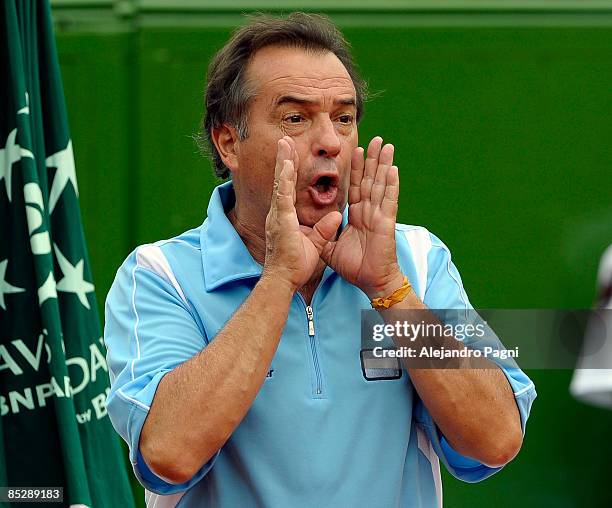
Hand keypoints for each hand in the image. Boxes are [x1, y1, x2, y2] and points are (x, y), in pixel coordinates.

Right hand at [262, 136, 341, 291]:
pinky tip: (286, 164)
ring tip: (285, 143)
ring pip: (280, 183)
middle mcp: (279, 213)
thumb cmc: (294, 265)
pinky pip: (283, 195)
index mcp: (285, 217)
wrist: (283, 280)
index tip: (292, 154)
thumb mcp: (314, 243)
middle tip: (285, 140)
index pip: (289, 189)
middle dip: (284, 159)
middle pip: (282, 181)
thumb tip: (336, 216)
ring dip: (283, 162)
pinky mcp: (280, 220)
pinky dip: (284, 178)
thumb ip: (323, 228)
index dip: (291, 171)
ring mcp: (277, 215)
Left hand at [319, 136, 405, 298]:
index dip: (355, 169)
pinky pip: (389, 200)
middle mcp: (369, 211)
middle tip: (376, 139)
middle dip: (372, 159)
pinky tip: (393, 168)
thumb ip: (322, 235)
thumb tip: (310, 225)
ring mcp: (378, 215)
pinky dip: (392, 184)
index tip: (354, 151)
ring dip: (384, 164)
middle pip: (370, 179)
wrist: (370, 282)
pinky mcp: (386, 222)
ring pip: (381, 184)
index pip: (355, 186)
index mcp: (357, 215)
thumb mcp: (330, 248)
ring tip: (387, 145)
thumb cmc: (354, 266)